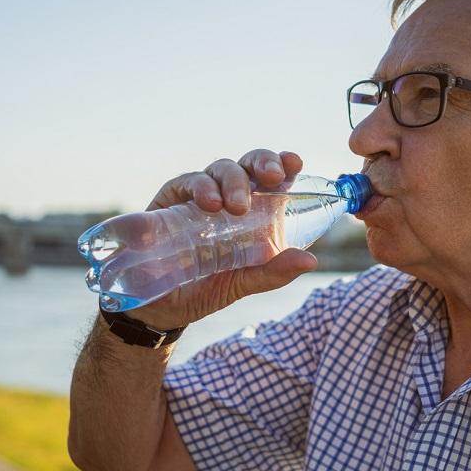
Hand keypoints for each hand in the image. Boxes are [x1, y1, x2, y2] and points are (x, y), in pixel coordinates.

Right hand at [125, 150, 317, 329]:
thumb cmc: (205, 289)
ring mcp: (200, 195)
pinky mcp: (171, 199)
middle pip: (249, 165)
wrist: (159, 307)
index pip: (273, 179)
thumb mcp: (242, 283)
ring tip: (237, 206)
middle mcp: (229, 197)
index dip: (285, 163)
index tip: (295, 163)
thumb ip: (273, 272)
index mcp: (254, 212)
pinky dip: (201, 187)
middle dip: (263, 163)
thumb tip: (310, 261)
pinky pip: (187, 181)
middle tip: (273, 177)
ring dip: (233, 181)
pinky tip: (208, 204)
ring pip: (221, 168)